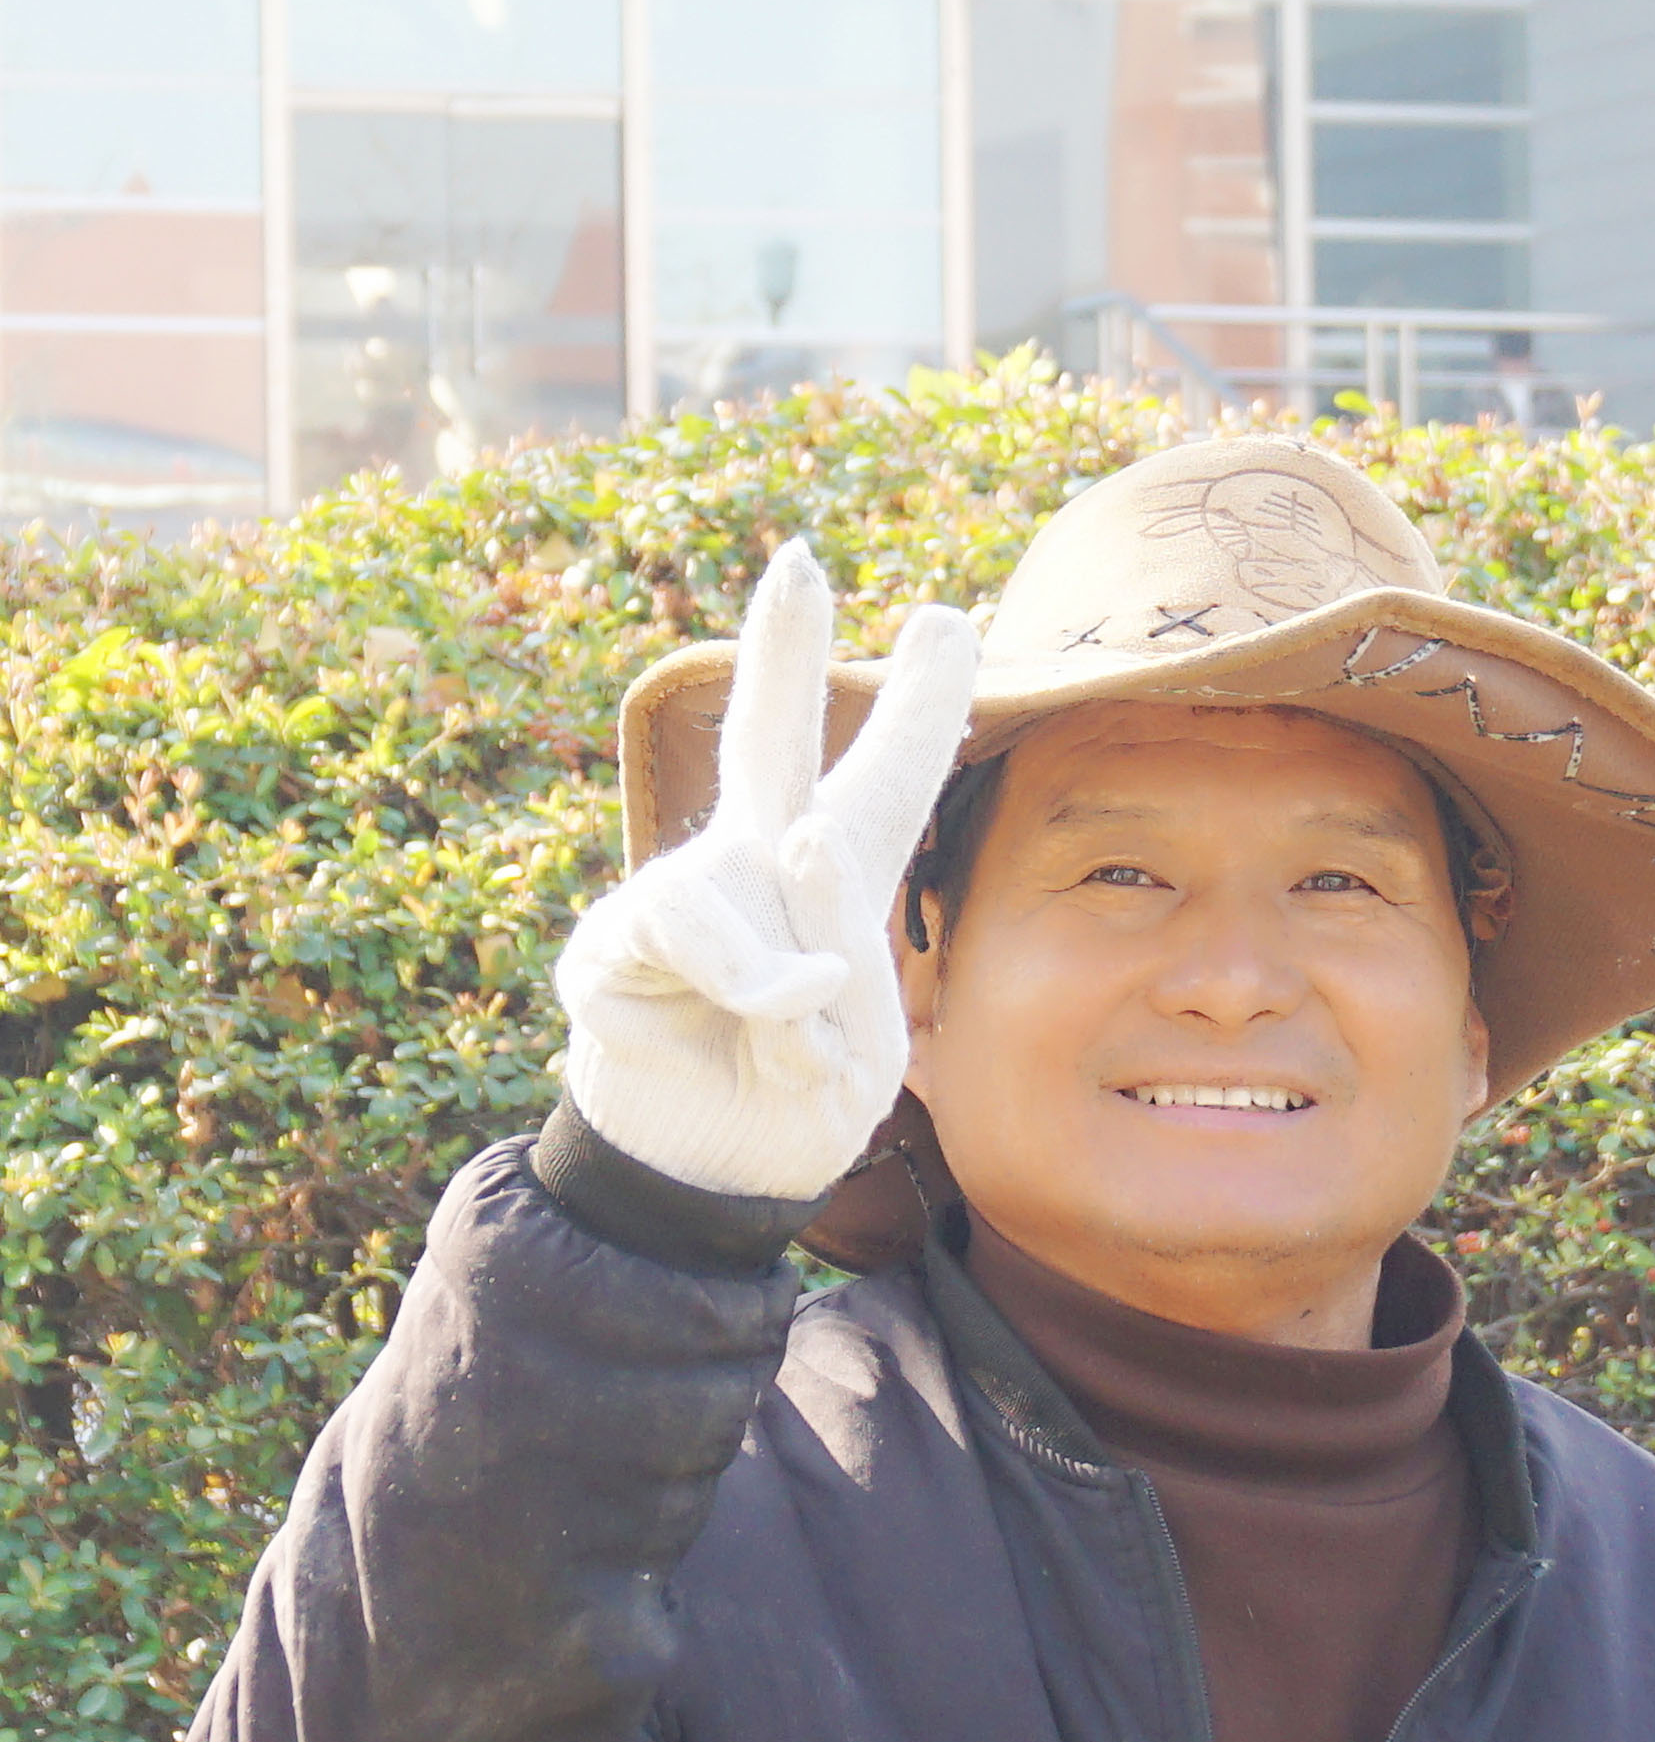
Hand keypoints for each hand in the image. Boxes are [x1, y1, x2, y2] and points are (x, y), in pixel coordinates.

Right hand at [556, 539, 978, 1203]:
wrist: (702, 1179)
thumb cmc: (790, 1108)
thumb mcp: (862, 1058)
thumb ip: (844, 972)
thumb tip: (787, 900)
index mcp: (829, 877)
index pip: (882, 777)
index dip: (918, 704)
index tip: (950, 620)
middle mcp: (751, 862)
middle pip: (764, 735)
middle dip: (782, 648)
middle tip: (799, 562)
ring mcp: (680, 895)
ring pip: (751, 884)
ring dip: (789, 976)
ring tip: (794, 1038)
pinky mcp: (617, 944)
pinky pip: (700, 944)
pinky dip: (741, 1003)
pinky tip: (723, 1042)